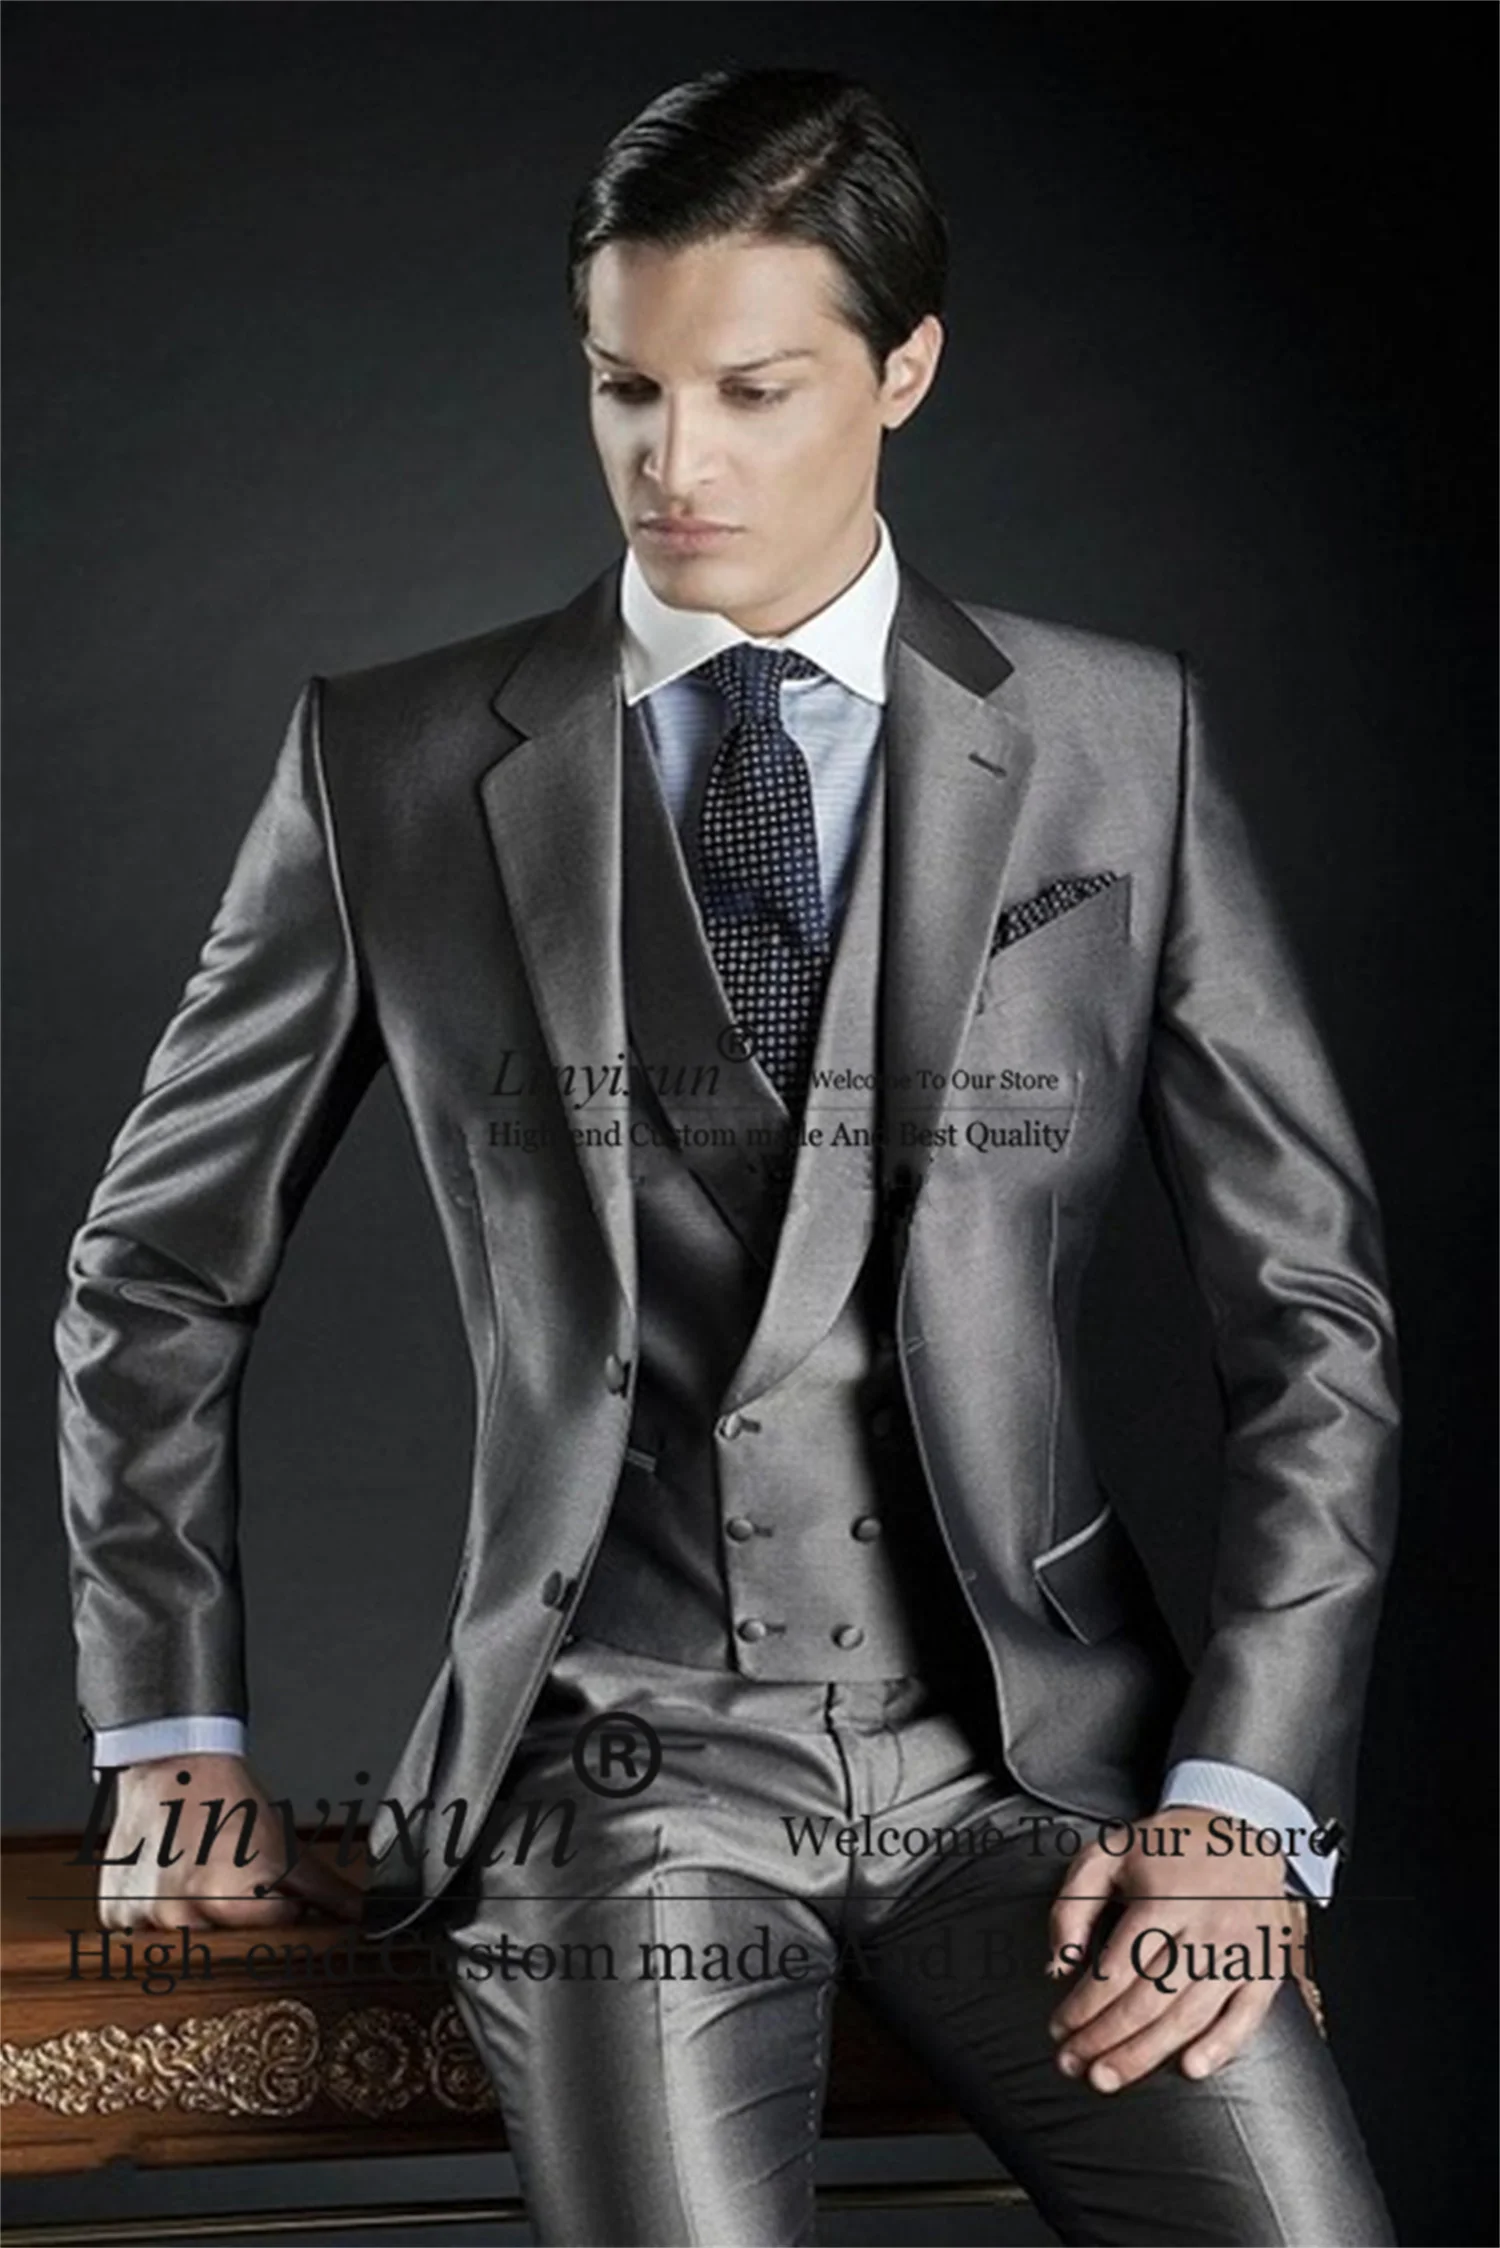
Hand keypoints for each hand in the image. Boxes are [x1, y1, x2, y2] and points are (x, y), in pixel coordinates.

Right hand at [95, 1753, 364, 1933]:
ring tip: (200, 1882)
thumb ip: (324, 1890)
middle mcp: (180, 1913)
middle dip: (237, 1929)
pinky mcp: (115, 1915)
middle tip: (234, 1890)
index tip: (277, 1896)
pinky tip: (170, 1885)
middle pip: (224, 1952)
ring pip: (181, 1950)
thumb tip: (362, 1916)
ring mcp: (141, 1917)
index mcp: (228, 1897)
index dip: (281, 1914)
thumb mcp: (283, 1847)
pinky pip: (142, 1938)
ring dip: (196, 1928)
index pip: (270, 1935)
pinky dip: (158, 1921)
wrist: (173, 1766)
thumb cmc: (230, 1805)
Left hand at [1045, 1805, 1311, 2092]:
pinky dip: (1219, 2048)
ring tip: (1108, 2077)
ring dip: (1146, 2055)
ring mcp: (1240, 1951)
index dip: (1084, 2007)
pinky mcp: (1266, 1966)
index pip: (1117, 1969)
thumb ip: (1073, 1905)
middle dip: (1106, 2040)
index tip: (1059, 2030)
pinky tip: (1188, 2069)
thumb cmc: (1167, 1847)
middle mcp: (1206, 1928)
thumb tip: (1058, 1966)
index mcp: (1165, 1899)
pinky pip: (1246, 2018)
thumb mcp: (1108, 1854)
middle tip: (1075, 2066)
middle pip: (1150, 2001)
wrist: (1240, 1828)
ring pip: (1191, 2017)